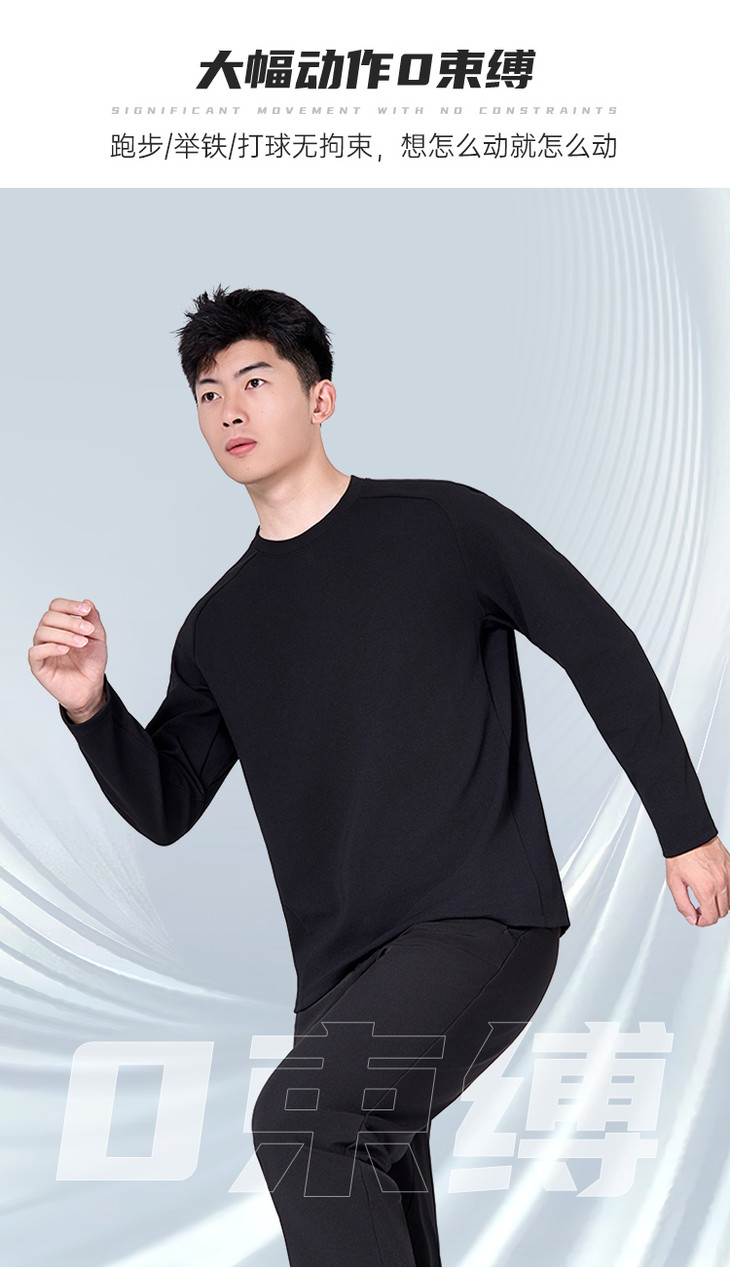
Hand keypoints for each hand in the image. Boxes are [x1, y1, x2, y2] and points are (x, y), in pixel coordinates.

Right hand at [28, 598, 107, 721]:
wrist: (91, 688)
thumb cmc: (91, 663)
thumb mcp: (98, 639)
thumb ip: (93, 620)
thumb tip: (87, 602)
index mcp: (60, 625)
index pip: (56, 606)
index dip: (69, 605)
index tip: (85, 611)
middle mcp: (48, 634)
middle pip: (49, 617)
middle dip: (70, 621)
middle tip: (88, 631)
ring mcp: (42, 649)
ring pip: (42, 632)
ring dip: (64, 634)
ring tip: (82, 643)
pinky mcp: (38, 665)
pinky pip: (35, 652)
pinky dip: (50, 648)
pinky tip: (65, 650)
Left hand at [665, 836, 729, 925]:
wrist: (688, 834)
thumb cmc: (680, 855)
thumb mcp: (674, 883)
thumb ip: (683, 904)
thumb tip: (691, 918)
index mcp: (706, 888)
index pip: (711, 917)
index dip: (702, 921)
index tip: (696, 918)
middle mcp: (721, 883)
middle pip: (722, 912)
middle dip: (710, 913)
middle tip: (699, 908)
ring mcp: (728, 875)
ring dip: (719, 904)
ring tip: (706, 897)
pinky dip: (726, 892)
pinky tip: (714, 888)